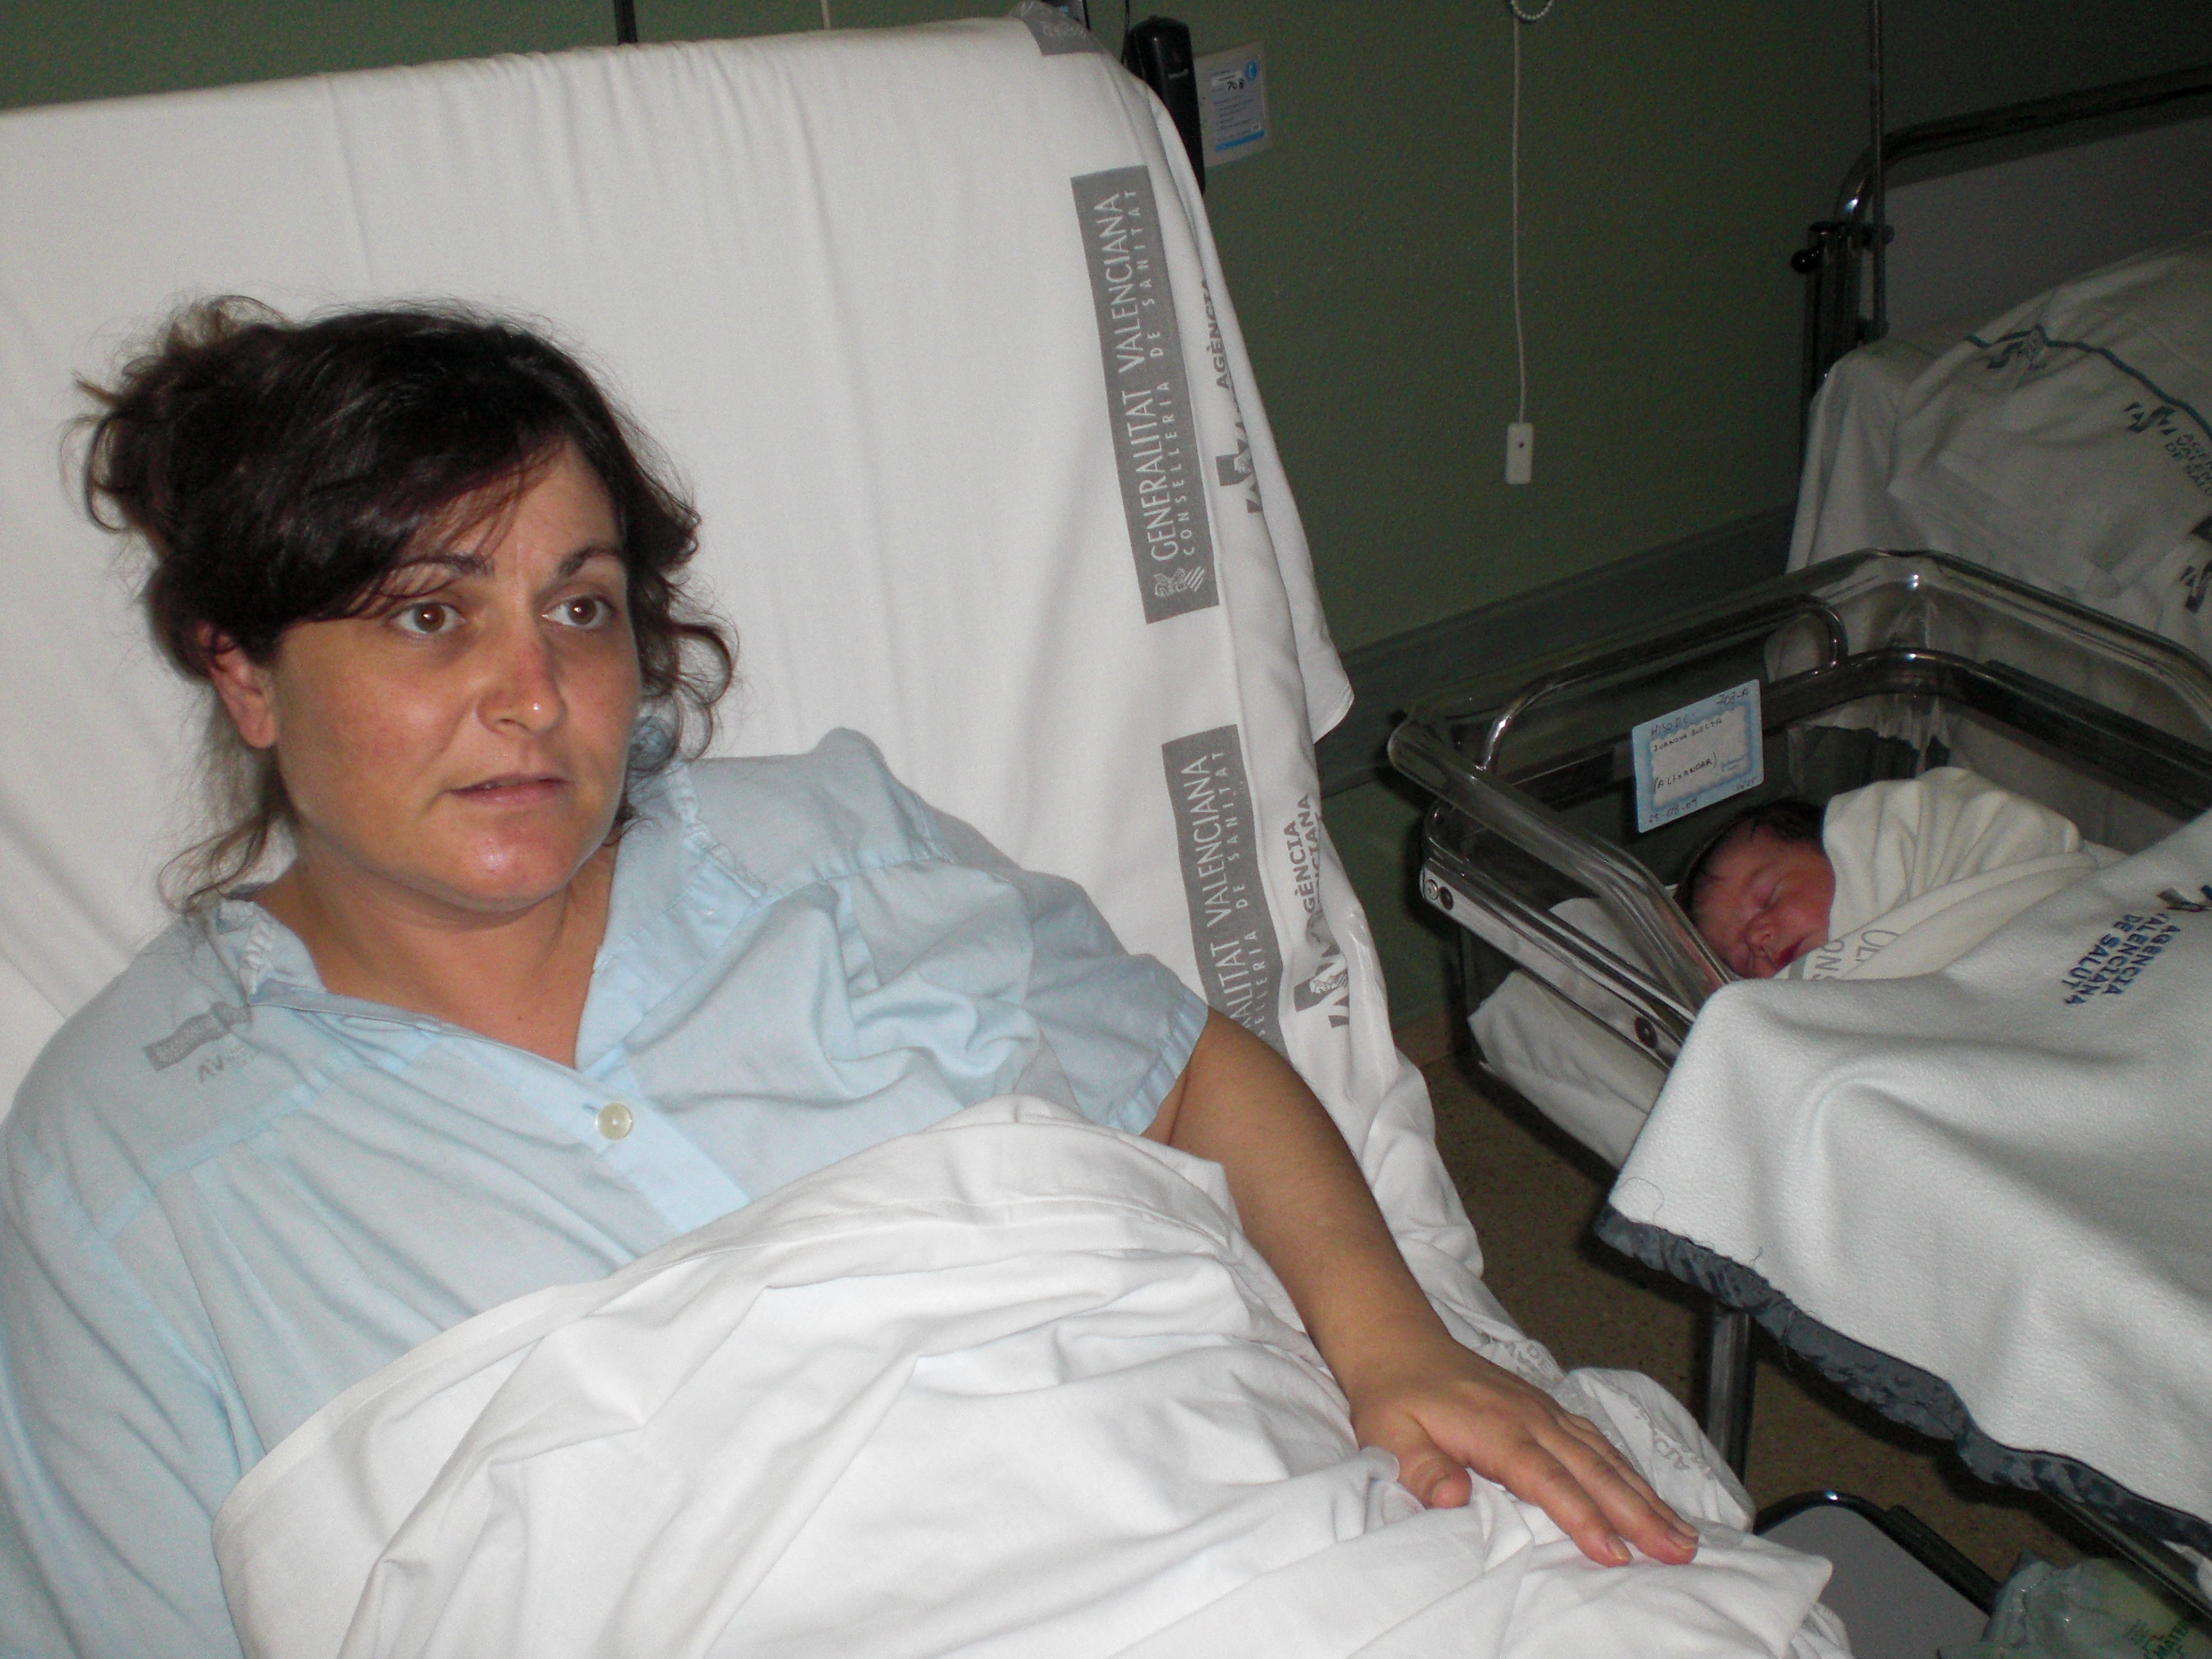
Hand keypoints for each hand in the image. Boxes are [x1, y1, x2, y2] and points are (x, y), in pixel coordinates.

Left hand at [1342, 1330, 1700, 1567]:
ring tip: (1682, 1532)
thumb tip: (1452, 1498)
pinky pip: (1595, 1441)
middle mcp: (1530, 1417)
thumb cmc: (1392, 1396)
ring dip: (1644, 1494)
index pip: (1548, 1480)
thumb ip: (1422, 1468)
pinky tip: (1649, 1494)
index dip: (1583, 1518)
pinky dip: (1627, 1469)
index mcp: (1495, 1429)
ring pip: (1604, 1455)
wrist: (1398, 1342)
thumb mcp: (1389, 1434)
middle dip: (1639, 1513)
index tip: (1616, 1554)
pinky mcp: (1546, 1409)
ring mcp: (1542, 1410)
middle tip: (1679, 1550)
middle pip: (1593, 1469)